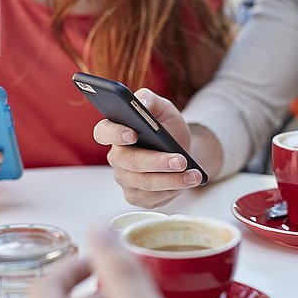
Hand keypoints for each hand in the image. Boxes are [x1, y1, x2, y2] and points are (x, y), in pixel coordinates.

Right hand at [93, 89, 202, 208]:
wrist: (181, 149)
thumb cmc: (167, 127)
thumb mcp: (162, 108)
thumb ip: (149, 99)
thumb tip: (141, 102)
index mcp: (115, 132)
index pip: (103, 132)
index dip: (115, 133)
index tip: (133, 133)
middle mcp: (116, 158)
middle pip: (130, 162)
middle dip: (157, 162)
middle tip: (180, 161)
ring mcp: (124, 179)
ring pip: (144, 183)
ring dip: (172, 180)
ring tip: (194, 175)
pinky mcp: (136, 196)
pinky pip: (152, 198)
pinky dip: (171, 191)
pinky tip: (187, 183)